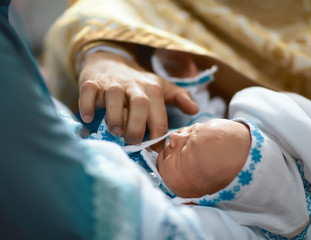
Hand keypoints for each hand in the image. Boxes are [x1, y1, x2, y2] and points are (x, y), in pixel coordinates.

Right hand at [78, 51, 198, 148]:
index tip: (155, 149)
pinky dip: (86, 104)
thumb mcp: (161, 87)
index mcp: (152, 89)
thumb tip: (195, 110)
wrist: (110, 61)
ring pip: (114, 96)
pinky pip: (89, 91)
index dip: (158, 135)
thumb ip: (179, 97)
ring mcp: (112, 83)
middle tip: (134, 142)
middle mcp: (133, 86)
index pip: (159, 114)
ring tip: (116, 131)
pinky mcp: (92, 82)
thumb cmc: (138, 82)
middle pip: (140, 104)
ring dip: (115, 115)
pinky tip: (87, 118)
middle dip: (138, 125)